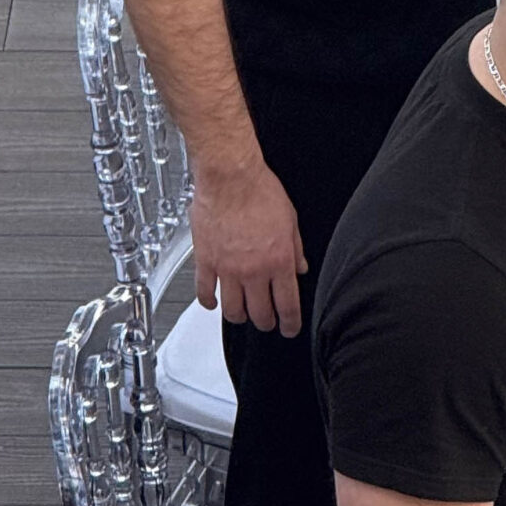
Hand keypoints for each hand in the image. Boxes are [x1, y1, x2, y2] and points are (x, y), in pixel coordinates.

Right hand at [192, 158, 306, 333]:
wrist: (230, 177)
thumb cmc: (260, 191)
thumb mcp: (291, 220)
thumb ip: (296, 248)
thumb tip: (300, 267)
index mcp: (279, 261)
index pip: (288, 305)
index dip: (290, 323)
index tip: (290, 328)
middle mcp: (254, 270)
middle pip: (260, 313)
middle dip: (266, 323)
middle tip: (268, 323)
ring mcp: (228, 269)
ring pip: (232, 310)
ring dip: (239, 317)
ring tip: (243, 316)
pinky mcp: (205, 261)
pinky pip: (205, 291)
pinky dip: (208, 302)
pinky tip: (213, 303)